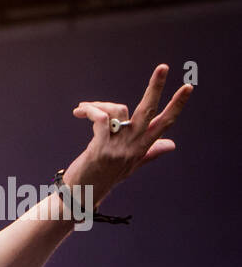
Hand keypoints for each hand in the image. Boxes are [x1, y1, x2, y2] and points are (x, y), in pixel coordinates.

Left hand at [64, 64, 191, 203]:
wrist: (78, 199)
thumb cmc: (100, 180)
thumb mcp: (128, 167)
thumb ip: (149, 152)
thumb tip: (172, 144)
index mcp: (141, 149)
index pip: (164, 124)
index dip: (177, 106)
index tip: (188, 87)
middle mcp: (133, 147)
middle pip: (148, 112)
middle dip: (156, 88)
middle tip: (163, 67)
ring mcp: (118, 148)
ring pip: (119, 110)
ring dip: (99, 104)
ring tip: (84, 108)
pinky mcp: (101, 149)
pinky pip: (101, 118)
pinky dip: (90, 110)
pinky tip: (80, 111)